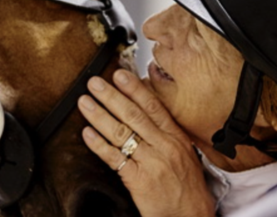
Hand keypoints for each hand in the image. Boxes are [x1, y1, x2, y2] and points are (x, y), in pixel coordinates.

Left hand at [78, 70, 214, 216]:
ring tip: (85, 103)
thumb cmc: (188, 188)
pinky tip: (87, 134)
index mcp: (175, 137)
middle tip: (95, 83)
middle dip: (111, 96)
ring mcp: (151, 162)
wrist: (191, 215)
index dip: (134, 88)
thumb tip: (145, 112)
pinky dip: (98, 145)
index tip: (120, 74)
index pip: (153, 106)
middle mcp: (163, 146)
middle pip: (133, 115)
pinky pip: (114, 158)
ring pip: (121, 132)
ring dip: (99, 115)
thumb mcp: (184, 154)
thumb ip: (165, 133)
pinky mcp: (138, 180)